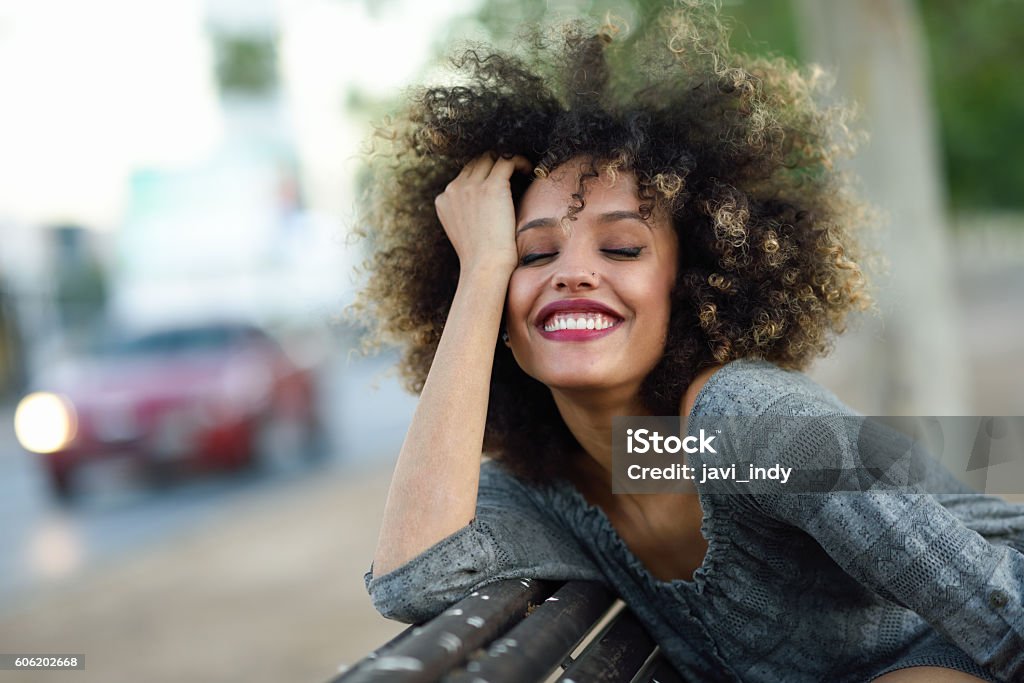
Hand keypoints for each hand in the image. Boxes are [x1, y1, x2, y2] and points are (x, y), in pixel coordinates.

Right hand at [434, 153, 531, 275]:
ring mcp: (471, 186)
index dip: (482, 174)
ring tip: (521, 169)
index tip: (498, 180)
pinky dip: (519, 161)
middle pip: (475, 162)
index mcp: (443, 200)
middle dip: (493, 163)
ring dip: (505, 160)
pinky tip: (528, 169)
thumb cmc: (481, 258)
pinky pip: (507, 161)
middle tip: (512, 171)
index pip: (463, 175)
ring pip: (490, 157)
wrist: (485, 267)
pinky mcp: (492, 186)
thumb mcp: (464, 232)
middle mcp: (453, 189)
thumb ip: (467, 213)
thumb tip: (486, 204)